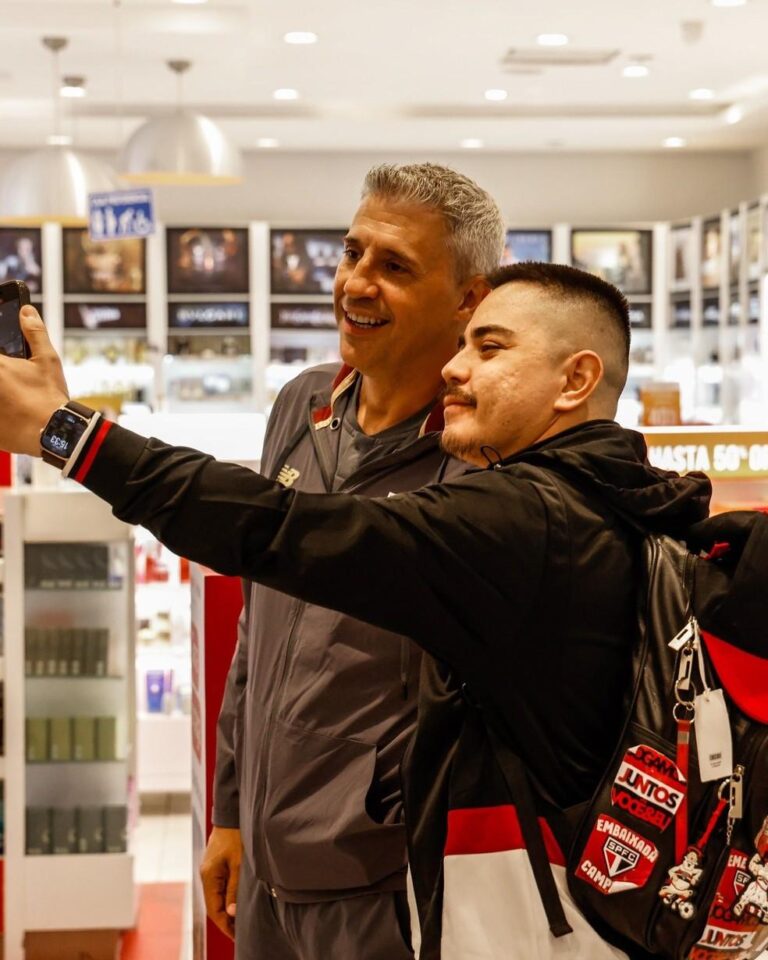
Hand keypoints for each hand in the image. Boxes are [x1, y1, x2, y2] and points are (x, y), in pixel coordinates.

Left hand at [0, 306, 67, 455]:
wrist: (53, 434)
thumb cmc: (49, 398)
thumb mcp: (47, 360)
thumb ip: (35, 333)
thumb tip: (26, 312)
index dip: (2, 361)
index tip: (7, 365)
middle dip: (2, 379)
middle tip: (11, 384)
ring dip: (1, 394)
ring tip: (11, 400)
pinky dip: (0, 411)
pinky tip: (10, 412)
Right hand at [200, 826, 241, 940]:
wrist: (232, 815)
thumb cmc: (236, 836)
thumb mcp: (240, 864)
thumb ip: (235, 889)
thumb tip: (231, 912)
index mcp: (209, 876)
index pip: (214, 909)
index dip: (225, 924)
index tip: (236, 936)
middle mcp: (206, 875)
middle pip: (214, 905)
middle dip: (226, 920)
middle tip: (240, 933)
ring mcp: (209, 871)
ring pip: (216, 897)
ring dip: (227, 910)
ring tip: (240, 922)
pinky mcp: (215, 866)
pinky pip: (219, 888)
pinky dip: (227, 898)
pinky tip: (236, 903)